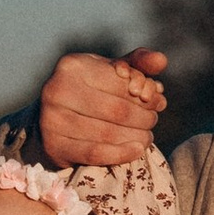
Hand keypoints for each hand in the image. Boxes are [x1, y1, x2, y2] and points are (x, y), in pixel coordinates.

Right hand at [39, 46, 166, 169]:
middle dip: (143, 117)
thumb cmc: (89, 91)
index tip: (159, 103)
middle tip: (152, 121)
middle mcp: (57, 89)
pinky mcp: (54, 145)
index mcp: (73, 65)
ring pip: (108, 133)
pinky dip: (121, 154)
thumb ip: (137, 63)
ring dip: (136, 137)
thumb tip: (161, 60)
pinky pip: (95, 153)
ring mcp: (52, 119)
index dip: (146, 94)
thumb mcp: (109, 72)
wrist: (52, 119)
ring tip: (146, 136)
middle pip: (117, 110)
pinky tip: (136, 150)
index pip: (121, 83)